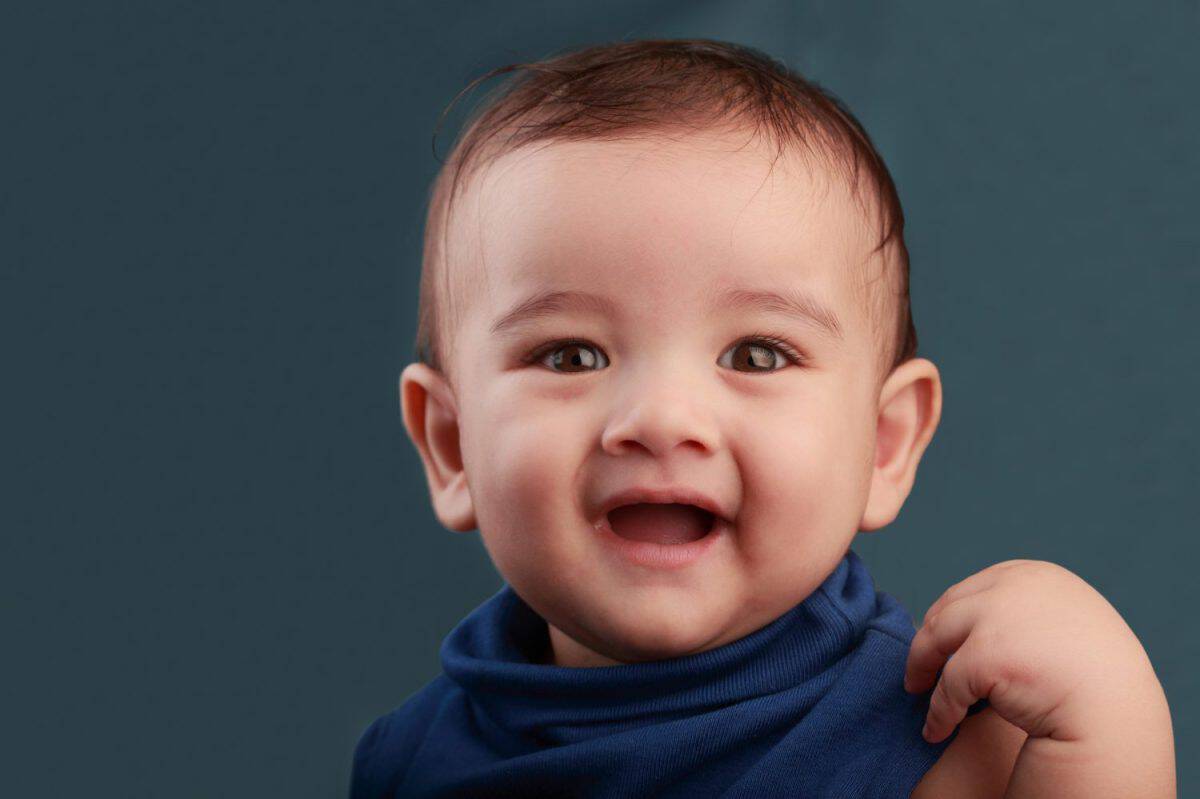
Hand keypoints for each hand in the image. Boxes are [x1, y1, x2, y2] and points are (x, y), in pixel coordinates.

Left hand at [902, 559, 1155, 745]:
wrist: (1117, 712)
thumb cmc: (1098, 676)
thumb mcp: (1068, 619)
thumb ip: (1028, 609)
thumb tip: (982, 617)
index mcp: (1031, 575)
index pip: (971, 591)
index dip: (948, 618)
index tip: (936, 639)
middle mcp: (1010, 586)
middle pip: (947, 612)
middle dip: (927, 642)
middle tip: (917, 669)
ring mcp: (996, 618)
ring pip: (936, 641)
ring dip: (921, 669)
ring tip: (916, 691)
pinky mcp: (985, 655)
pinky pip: (947, 687)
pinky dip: (938, 710)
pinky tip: (936, 729)